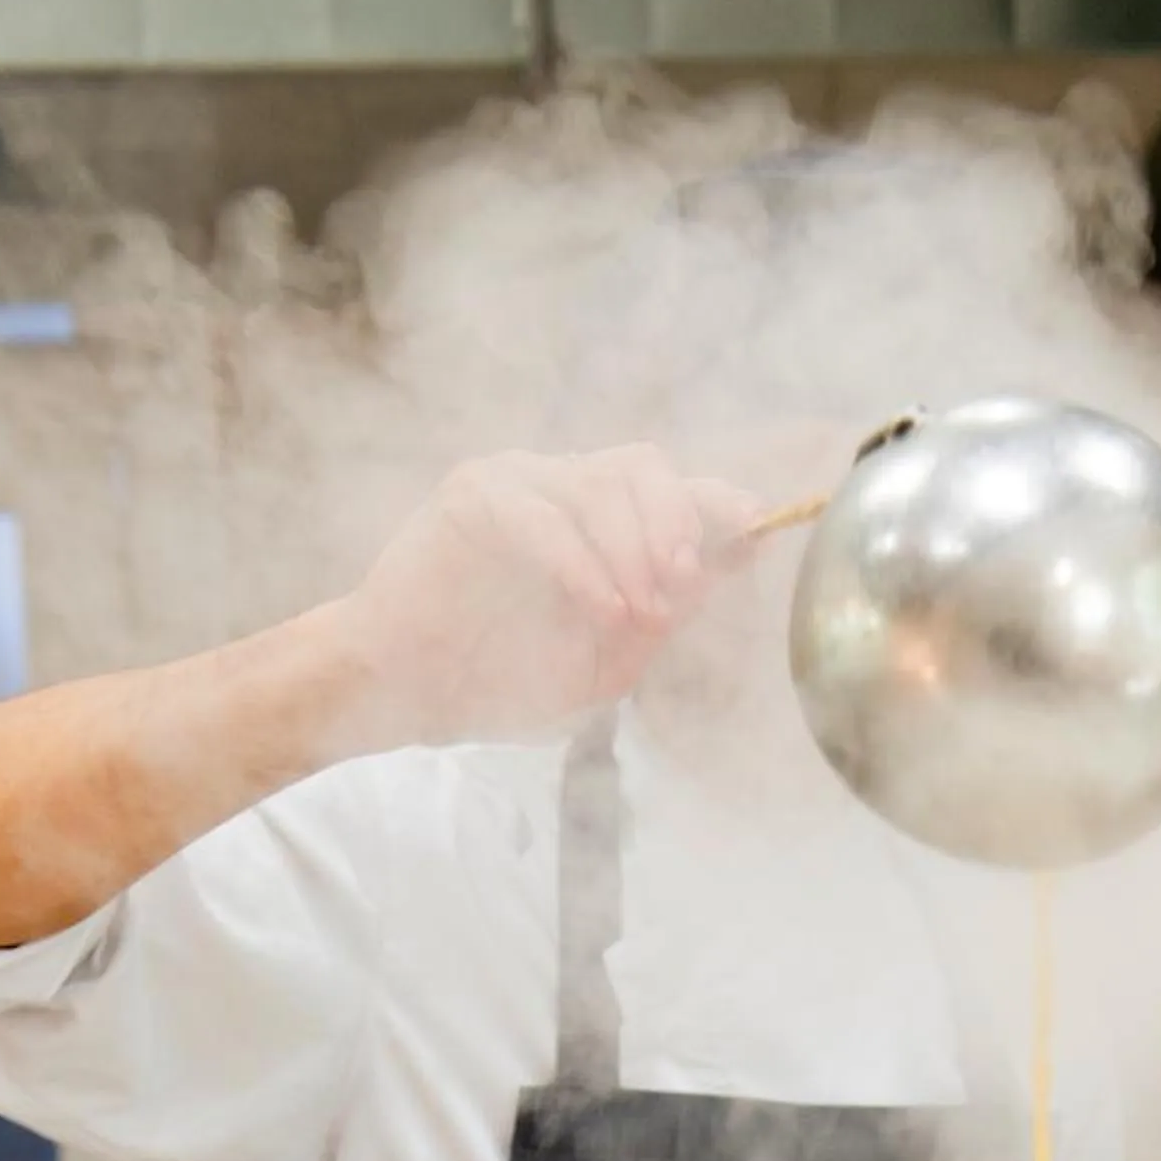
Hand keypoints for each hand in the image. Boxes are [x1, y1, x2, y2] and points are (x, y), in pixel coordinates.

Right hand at [335, 446, 757, 747]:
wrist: (405, 693)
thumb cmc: (497, 683)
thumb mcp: (604, 663)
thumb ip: (660, 616)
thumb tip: (724, 567)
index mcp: (593, 522)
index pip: (665, 489)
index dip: (713, 502)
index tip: (755, 525)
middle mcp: (558, 488)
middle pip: (642, 468)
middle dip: (676, 524)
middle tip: (680, 588)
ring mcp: (516, 484)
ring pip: (600, 483)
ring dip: (634, 549)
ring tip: (640, 613)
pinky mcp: (474, 496)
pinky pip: (545, 516)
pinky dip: (583, 565)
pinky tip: (604, 609)